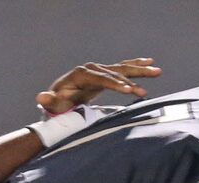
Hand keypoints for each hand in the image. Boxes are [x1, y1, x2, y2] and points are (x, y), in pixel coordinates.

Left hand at [36, 58, 161, 114]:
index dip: (115, 84)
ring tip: (157, 70)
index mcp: (81, 74)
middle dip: (132, 78)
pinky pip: (122, 69)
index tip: (128, 91)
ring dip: (140, 70)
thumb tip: (40, 97)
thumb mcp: (53, 103)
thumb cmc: (57, 104)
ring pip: (122, 68)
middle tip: (146, 85)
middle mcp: (92, 69)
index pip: (101, 78)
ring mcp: (99, 70)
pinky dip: (136, 66)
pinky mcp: (105, 74)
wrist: (59, 99)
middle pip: (115, 71)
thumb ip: (48, 100)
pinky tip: (149, 62)